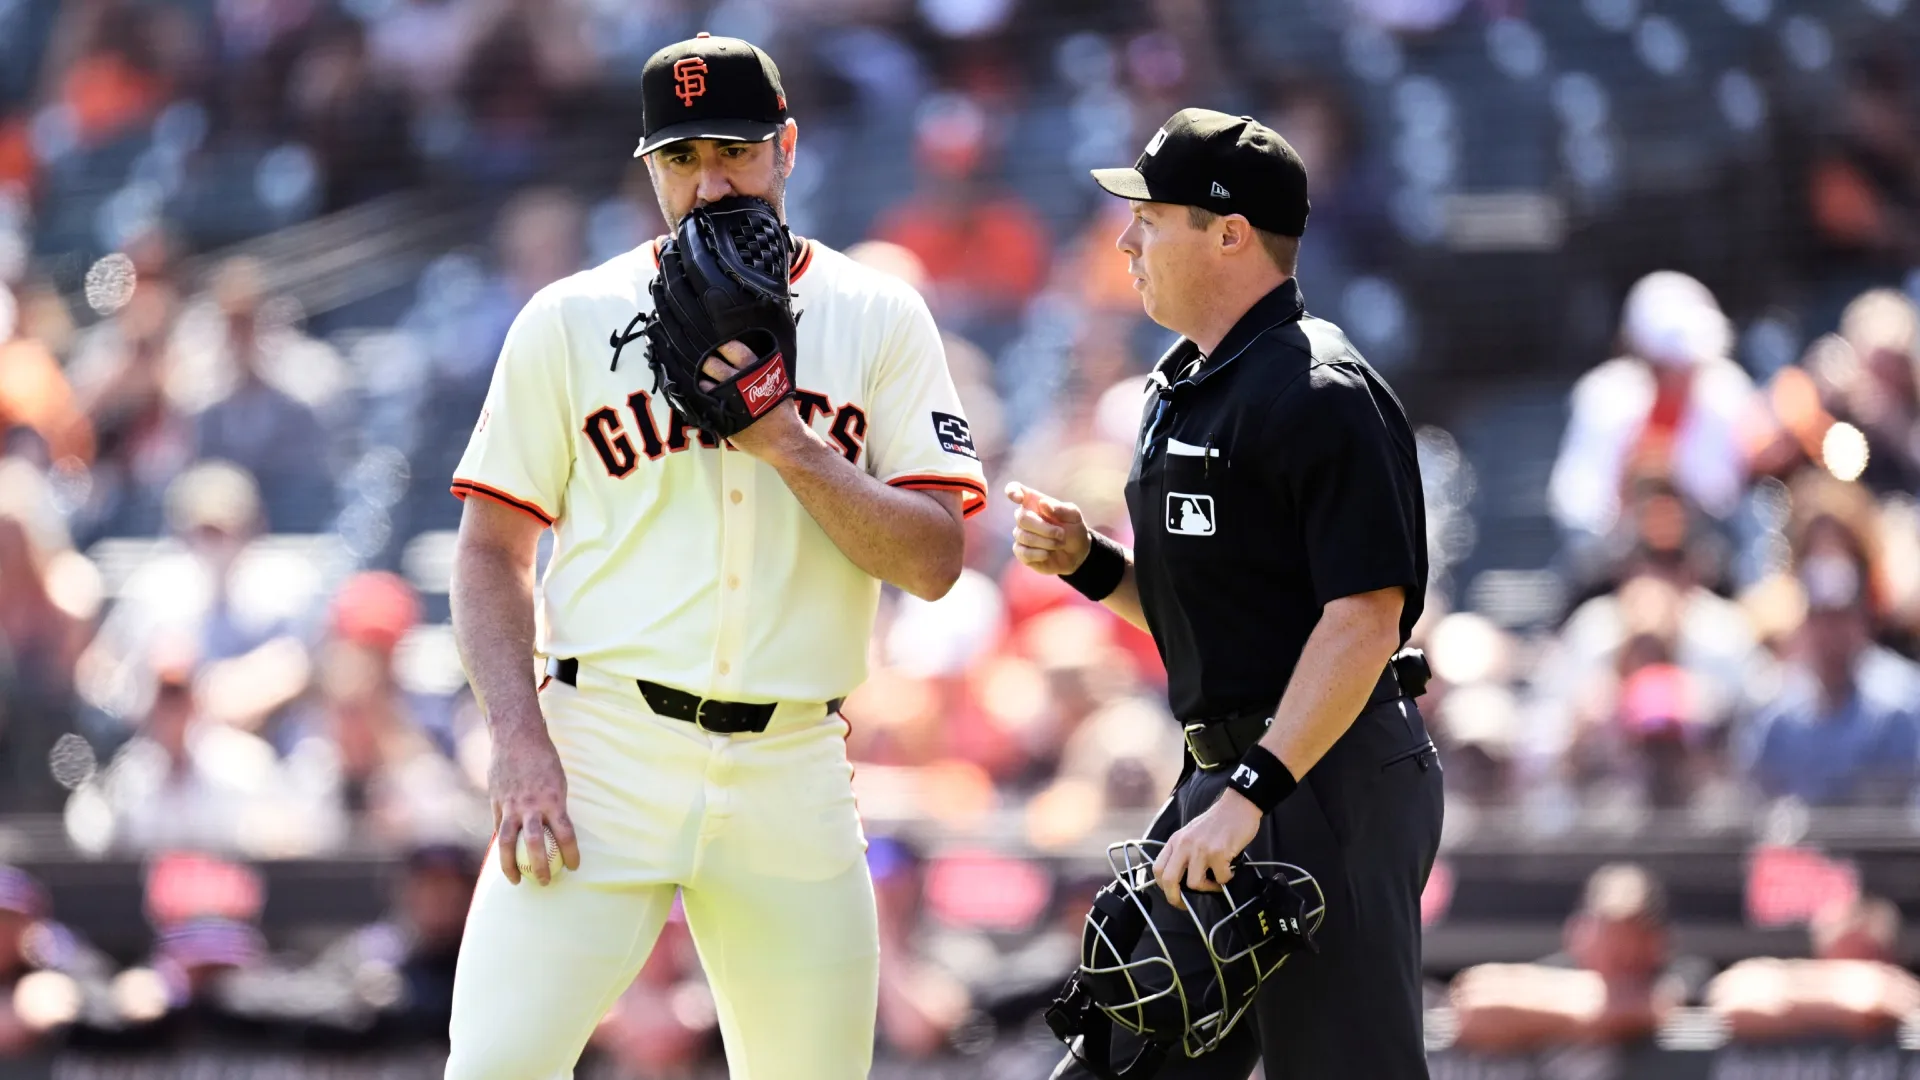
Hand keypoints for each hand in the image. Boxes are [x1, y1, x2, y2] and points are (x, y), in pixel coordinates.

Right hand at [488, 717, 580, 884]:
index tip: (574, 867)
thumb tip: (559, 829)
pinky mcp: (495, 802)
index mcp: (553, 800)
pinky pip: (498, 828)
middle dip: (540, 868)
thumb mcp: (557, 781)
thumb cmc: (543, 759)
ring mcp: (510, 805)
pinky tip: (505, 857)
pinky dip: (501, 844)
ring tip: (515, 881)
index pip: (565, 834)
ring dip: (510, 866)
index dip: (571, 853)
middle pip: (534, 845)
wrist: (516, 737)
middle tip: (545, 882)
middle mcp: (531, 806)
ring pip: (507, 843)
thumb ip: (554, 806)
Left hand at [700, 340, 811, 462]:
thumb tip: (747, 362)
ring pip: (706, 386)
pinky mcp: (723, 420)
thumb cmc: (784, 414)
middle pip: (715, 366)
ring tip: (704, 382)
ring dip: (703, 383)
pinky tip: (704, 399)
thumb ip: (762, 374)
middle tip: (707, 363)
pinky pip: (707, 406)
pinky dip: (704, 401)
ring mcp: (729, 403)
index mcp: (757, 374)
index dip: (726, 346)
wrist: (785, 442)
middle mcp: (740, 385)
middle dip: (708, 362)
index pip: (738, 352)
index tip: (720, 346)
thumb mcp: (777, 386)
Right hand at [1005, 481, 1090, 575]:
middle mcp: (1024, 517)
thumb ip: (1061, 508)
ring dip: (1046, 542)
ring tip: (1059, 544)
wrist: (1077, 553)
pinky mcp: (1021, 552)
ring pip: (1024, 536)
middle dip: (1044, 528)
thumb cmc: (1073, 529)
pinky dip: (1038, 554)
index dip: (1012, 491)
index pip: (1015, 490)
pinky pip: (1023, 552)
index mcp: (1034, 502)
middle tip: (1061, 533)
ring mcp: (1021, 534)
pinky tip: (1048, 554)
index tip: (1018, 498)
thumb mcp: (1074, 516)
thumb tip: (1043, 504)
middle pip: (1022, 518)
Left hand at [1151, 789, 1262, 909]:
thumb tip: (1183, 879)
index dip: (1163, 887)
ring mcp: (1200, 849)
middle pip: (1169, 880)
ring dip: (1207, 888)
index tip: (1173, 895)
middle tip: (1185, 906)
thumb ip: (1184, 851)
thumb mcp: (1191, 833)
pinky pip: (1220, 878)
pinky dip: (1226, 879)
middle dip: (1175, 899)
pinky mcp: (1218, 852)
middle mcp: (1184, 844)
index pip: (1158, 868)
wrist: (1238, 805)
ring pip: (1194, 883)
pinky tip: (1230, 869)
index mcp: (1175, 840)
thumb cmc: (1217, 821)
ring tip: (1217, 880)